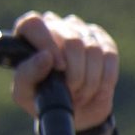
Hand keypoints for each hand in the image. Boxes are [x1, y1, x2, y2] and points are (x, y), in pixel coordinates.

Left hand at [0, 12, 120, 130]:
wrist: (70, 110)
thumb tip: (45, 57)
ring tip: (80, 94)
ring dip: (89, 80)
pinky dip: (105, 78)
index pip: (34, 24)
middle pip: (71, 40)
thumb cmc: (41, 97)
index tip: (59, 68)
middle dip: (75, 74)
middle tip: (71, 91)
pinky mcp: (103, 40)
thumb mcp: (24, 92)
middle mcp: (54, 25)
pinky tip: (97, 88)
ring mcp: (81, 30)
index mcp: (29, 33)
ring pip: (93, 49)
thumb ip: (28, 74)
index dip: (48, 44)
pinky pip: (109, 56)